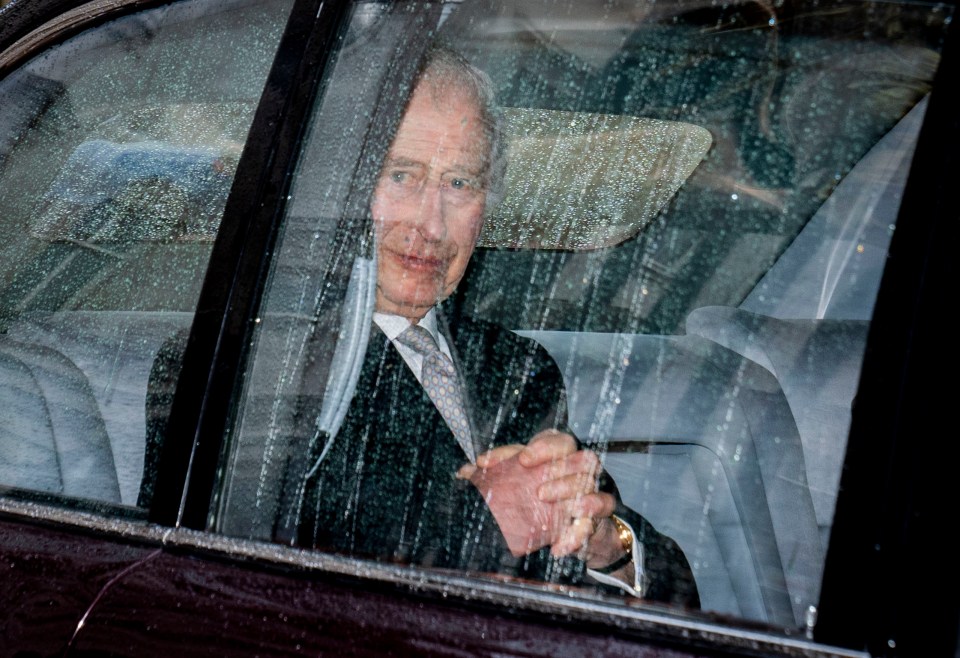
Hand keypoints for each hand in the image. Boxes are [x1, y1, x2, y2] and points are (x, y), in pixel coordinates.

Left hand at [457, 430, 613, 557]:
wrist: (574, 532)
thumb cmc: (541, 500)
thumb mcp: (518, 486)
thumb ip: (496, 475)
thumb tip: (464, 472)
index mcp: (558, 455)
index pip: (556, 439)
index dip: (542, 446)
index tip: (522, 459)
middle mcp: (579, 469)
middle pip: (582, 457)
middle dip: (560, 470)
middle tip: (539, 491)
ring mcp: (592, 491)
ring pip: (590, 483)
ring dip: (570, 492)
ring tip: (547, 504)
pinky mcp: (598, 517)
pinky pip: (594, 522)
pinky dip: (576, 535)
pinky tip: (557, 547)